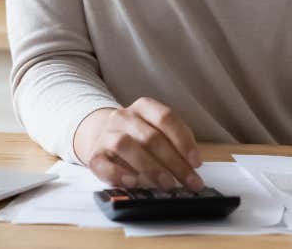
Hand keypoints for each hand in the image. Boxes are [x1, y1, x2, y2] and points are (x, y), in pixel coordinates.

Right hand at [73, 97, 204, 191]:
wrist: (99, 134)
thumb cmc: (137, 136)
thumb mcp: (156, 129)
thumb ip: (174, 140)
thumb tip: (192, 163)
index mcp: (143, 107)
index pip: (165, 118)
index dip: (183, 140)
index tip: (196, 162)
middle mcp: (123, 117)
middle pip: (150, 137)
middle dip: (174, 162)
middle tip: (189, 181)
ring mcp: (107, 134)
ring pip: (126, 146)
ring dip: (150, 167)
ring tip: (167, 184)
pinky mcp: (94, 155)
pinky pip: (104, 164)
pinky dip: (119, 174)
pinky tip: (134, 182)